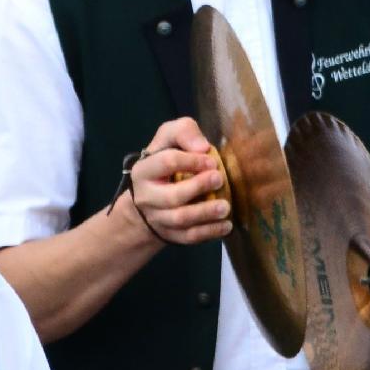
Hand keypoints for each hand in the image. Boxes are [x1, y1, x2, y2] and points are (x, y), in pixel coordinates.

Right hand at [125, 114, 227, 248]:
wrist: (147, 199)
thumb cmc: (164, 164)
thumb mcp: (168, 138)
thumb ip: (183, 132)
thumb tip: (203, 147)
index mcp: (144, 171)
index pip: (166, 162)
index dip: (191, 161)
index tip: (211, 161)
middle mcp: (146, 197)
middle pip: (172, 196)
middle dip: (198, 187)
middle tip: (219, 179)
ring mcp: (157, 219)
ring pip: (181, 219)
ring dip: (206, 213)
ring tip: (226, 207)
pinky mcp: (170, 234)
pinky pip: (189, 237)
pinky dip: (209, 232)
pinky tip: (226, 225)